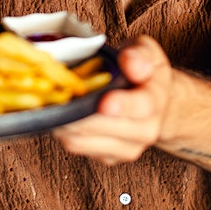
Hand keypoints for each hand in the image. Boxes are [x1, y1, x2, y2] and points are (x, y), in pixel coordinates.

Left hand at [52, 36, 171, 163]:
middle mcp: (146, 129)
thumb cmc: (144, 73)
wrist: (157, 103)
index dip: (121, 105)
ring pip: (84, 141)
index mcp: (155, 99)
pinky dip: (63, 131)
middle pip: (105, 127)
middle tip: (57, 95)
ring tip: (53, 103)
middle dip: (77, 112)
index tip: (104, 102)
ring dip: (63, 122)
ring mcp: (127, 148)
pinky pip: (78, 148)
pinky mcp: (109, 158)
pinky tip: (59, 114)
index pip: (141, 106)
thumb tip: (130, 63)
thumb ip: (139, 54)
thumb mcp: (146, 51)